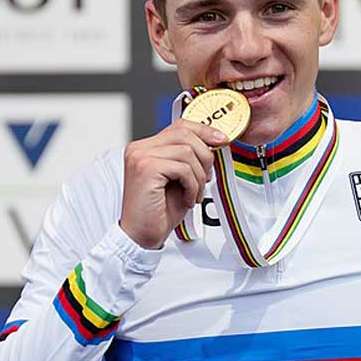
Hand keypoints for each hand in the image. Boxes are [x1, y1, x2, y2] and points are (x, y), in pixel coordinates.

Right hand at [119, 120, 226, 249]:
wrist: (141, 234)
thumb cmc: (159, 210)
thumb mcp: (179, 178)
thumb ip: (189, 158)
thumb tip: (213, 143)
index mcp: (146, 147)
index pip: (179, 126)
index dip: (203, 130)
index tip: (221, 140)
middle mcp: (140, 148)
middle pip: (185, 134)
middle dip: (205, 156)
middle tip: (207, 178)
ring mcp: (141, 156)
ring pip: (187, 151)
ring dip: (199, 176)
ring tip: (194, 193)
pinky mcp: (146, 169)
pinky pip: (183, 168)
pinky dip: (192, 185)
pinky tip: (187, 198)